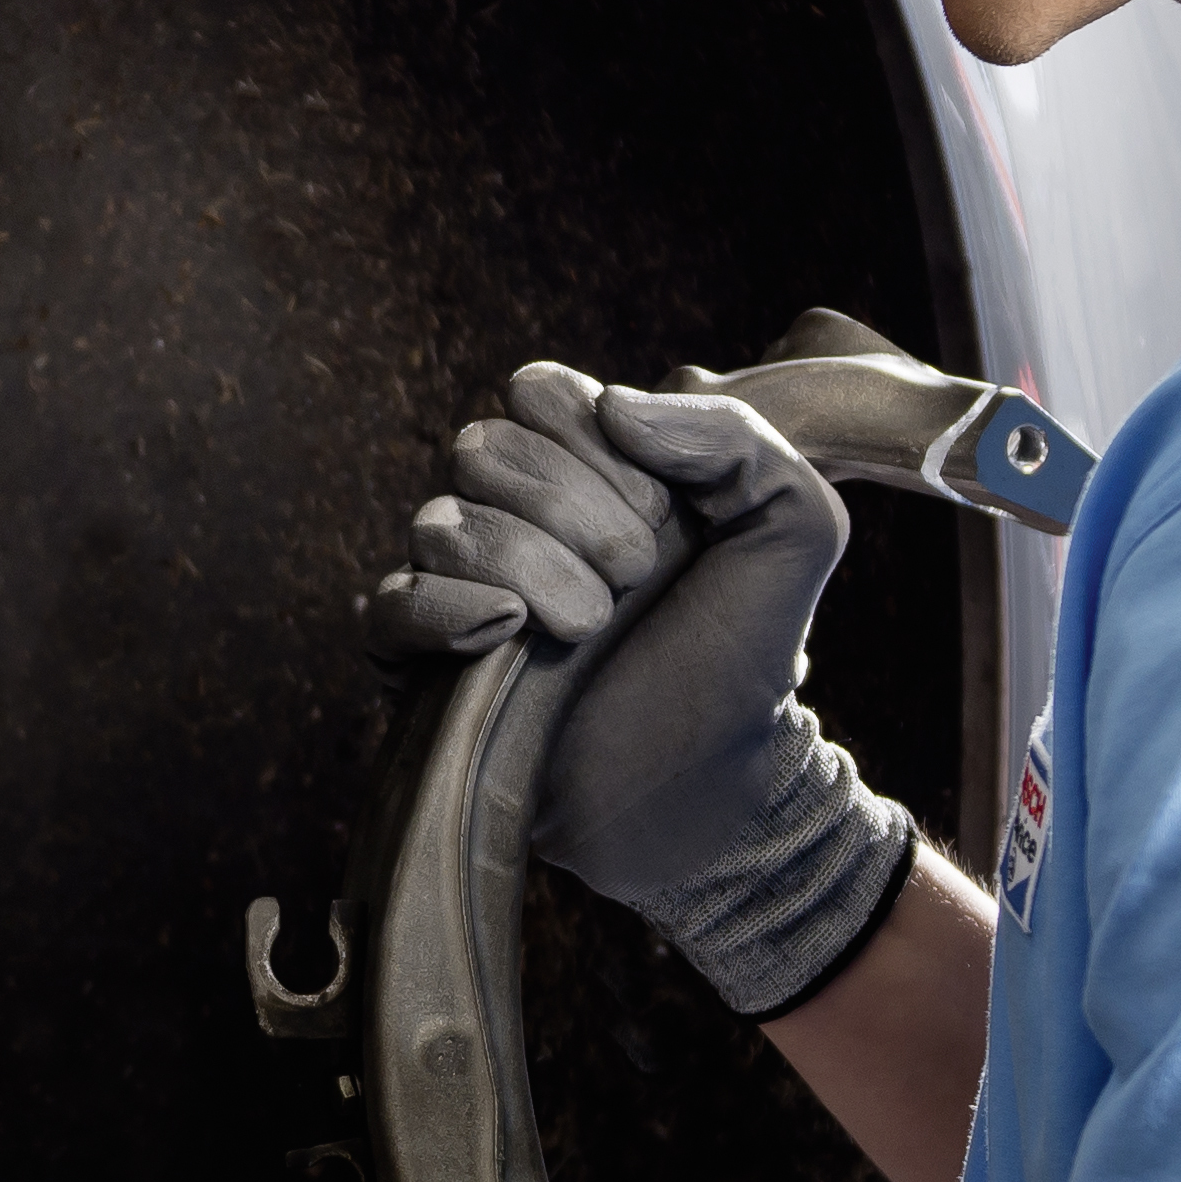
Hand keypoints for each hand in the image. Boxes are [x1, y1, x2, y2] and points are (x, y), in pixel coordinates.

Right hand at [357, 362, 915, 1018]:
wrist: (717, 788)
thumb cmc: (745, 655)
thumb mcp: (792, 527)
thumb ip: (735, 437)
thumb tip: (617, 405)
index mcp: (585, 470)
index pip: (537, 393)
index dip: (592, 440)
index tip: (659, 513)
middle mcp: (512, 517)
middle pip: (481, 447)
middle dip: (567, 508)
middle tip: (632, 579)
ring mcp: (463, 588)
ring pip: (439, 522)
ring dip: (526, 565)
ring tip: (588, 628)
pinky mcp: (425, 667)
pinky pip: (388, 606)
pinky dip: (443, 607)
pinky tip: (507, 630)